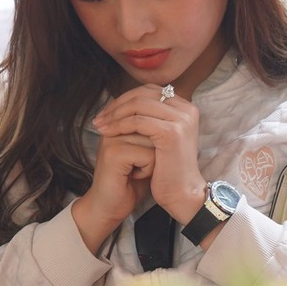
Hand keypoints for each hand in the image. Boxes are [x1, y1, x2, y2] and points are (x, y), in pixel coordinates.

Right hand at [75, 117, 155, 250]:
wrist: (109, 207)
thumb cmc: (129, 183)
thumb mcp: (145, 154)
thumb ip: (153, 136)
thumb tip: (174, 123)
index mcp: (120, 123)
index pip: (152, 119)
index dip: (157, 142)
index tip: (142, 158)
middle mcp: (114, 127)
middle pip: (154, 128)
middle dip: (155, 151)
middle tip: (138, 166)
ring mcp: (112, 139)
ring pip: (154, 141)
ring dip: (152, 161)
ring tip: (135, 170)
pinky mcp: (114, 153)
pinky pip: (149, 155)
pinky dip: (148, 170)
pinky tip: (134, 176)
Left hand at [93, 86, 206, 224]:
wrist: (181, 194)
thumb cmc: (168, 170)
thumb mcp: (161, 137)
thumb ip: (151, 118)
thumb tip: (124, 102)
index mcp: (185, 107)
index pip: (150, 91)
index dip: (125, 99)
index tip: (107, 112)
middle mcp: (186, 109)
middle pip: (144, 94)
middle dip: (118, 104)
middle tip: (100, 118)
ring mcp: (181, 119)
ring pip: (139, 105)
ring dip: (115, 114)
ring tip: (100, 126)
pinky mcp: (171, 132)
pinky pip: (138, 121)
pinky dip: (119, 125)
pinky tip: (107, 134)